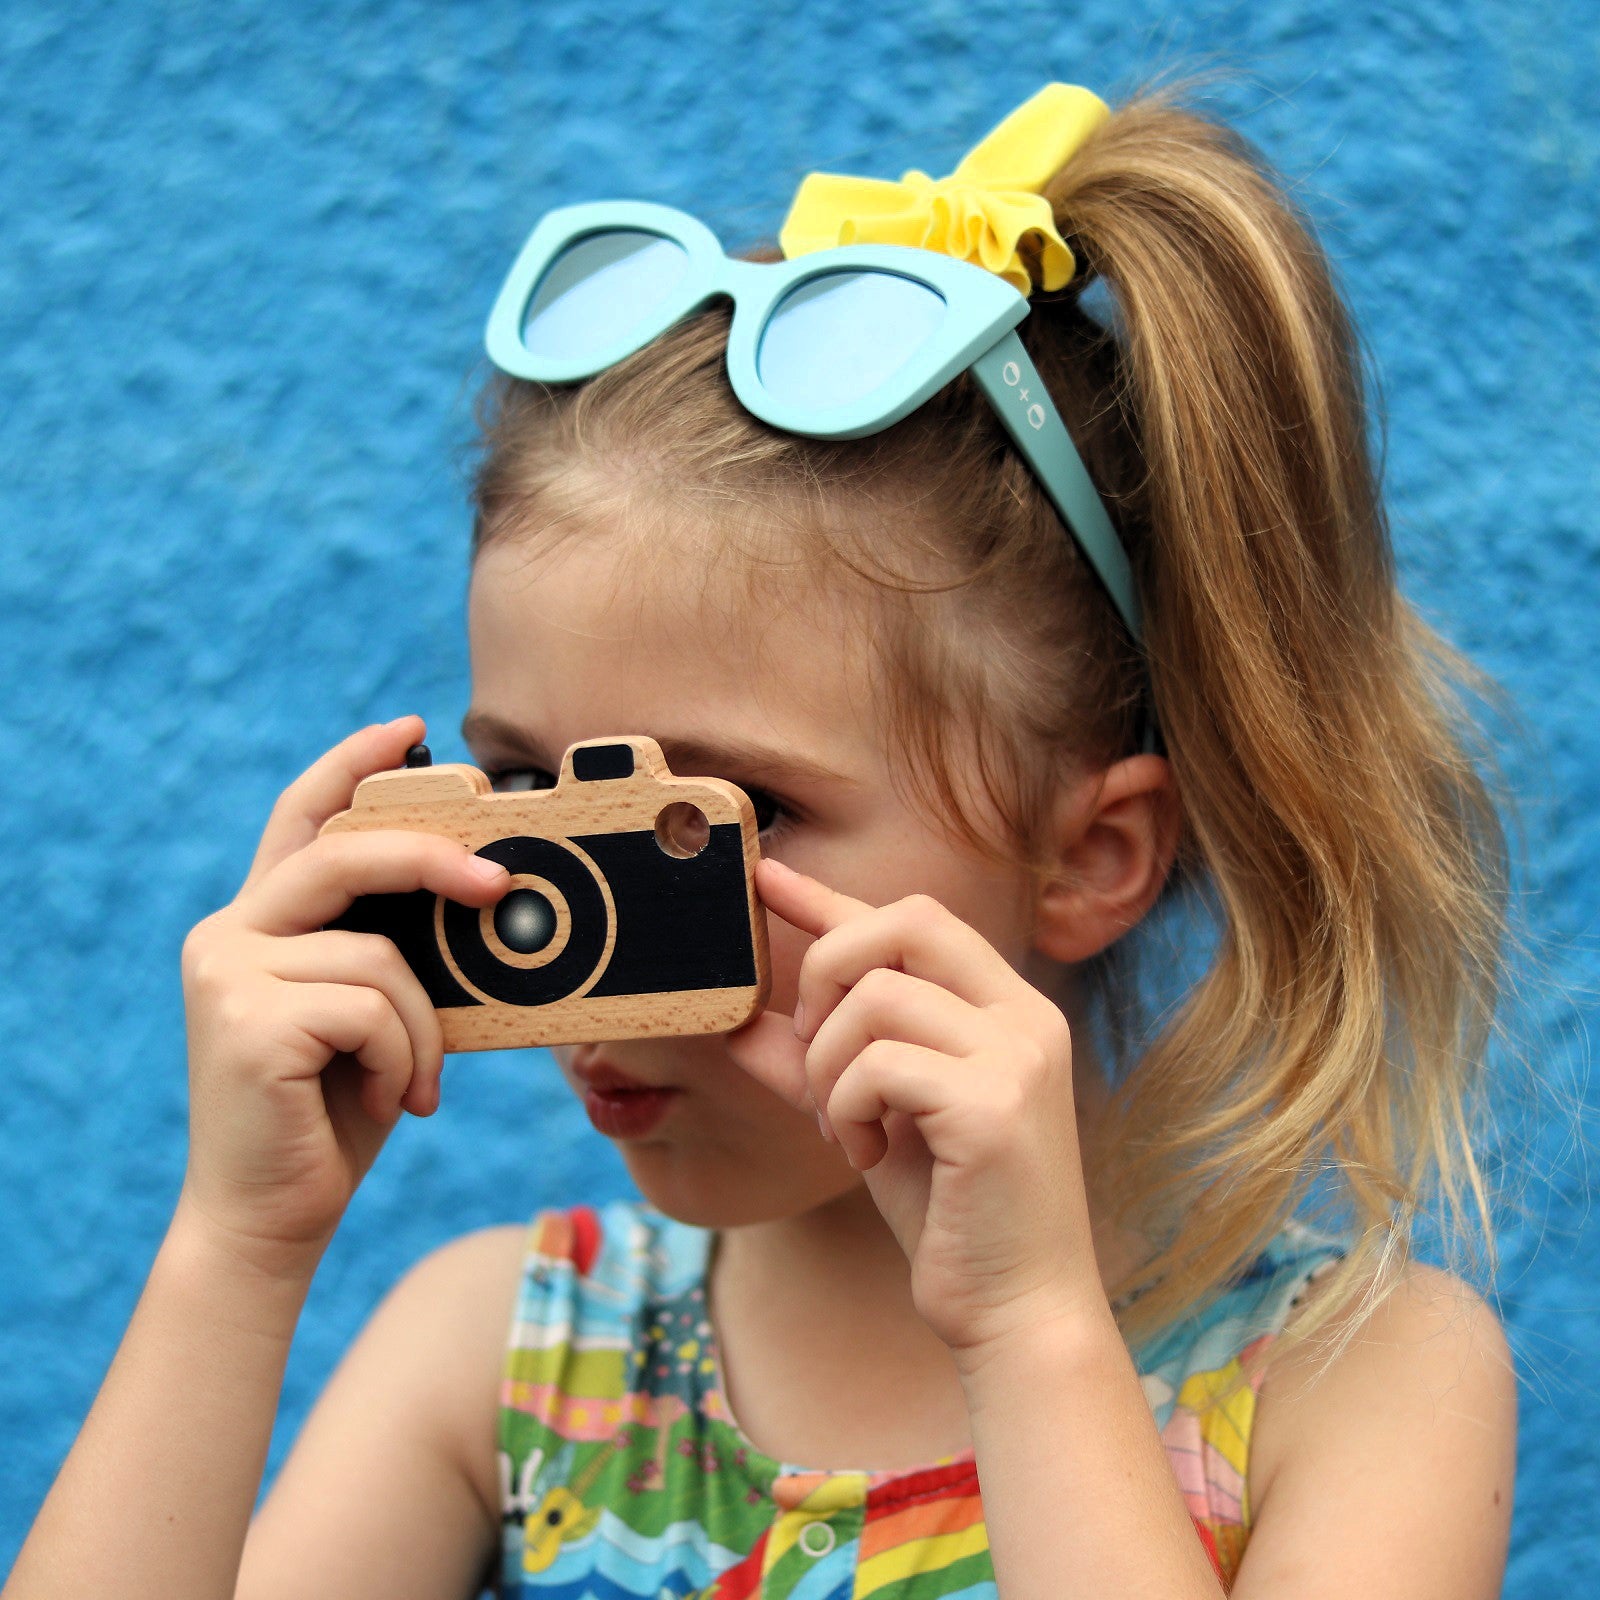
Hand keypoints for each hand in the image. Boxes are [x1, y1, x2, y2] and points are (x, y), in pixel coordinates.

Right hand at [177, 716, 511, 1265]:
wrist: (272, 1217)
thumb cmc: (335, 1111)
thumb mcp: (371, 1014)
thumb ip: (391, 951)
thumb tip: (483, 894)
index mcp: (259, 922)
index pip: (303, 818)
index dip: (354, 765)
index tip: (411, 732)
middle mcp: (229, 933)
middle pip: (345, 853)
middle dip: (434, 858)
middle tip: (500, 885)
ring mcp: (229, 973)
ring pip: (380, 954)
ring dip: (424, 1026)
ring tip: (416, 1081)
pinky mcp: (246, 1021)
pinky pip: (374, 1006)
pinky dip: (408, 1056)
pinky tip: (394, 1101)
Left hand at [726, 857, 1106, 1364]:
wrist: (1017, 1315)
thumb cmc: (950, 1215)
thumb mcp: (872, 1120)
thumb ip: (817, 1065)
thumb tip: (739, 1024)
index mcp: (1006, 1011)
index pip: (914, 921)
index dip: (832, 897)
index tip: (766, 877)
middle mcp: (1024, 1017)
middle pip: (902, 923)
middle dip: (826, 972)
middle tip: (814, 1055)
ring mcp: (1017, 1057)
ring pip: (876, 996)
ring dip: (828, 1065)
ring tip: (844, 1127)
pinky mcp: (995, 1106)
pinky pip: (878, 1063)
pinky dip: (846, 1106)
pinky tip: (866, 1153)